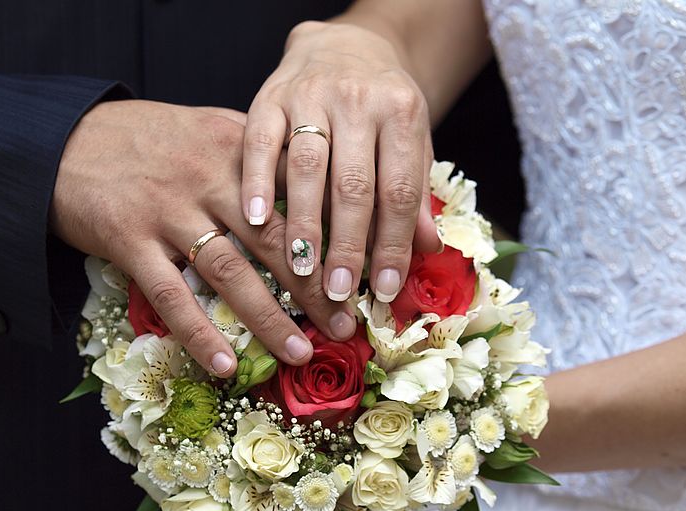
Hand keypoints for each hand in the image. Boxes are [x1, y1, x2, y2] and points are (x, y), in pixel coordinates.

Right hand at [50, 100, 357, 375]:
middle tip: (346, 321)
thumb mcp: (207, 128)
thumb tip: (313, 186)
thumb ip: (256, 155)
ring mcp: (167, 208)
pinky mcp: (128, 237)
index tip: (363, 269)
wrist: (63, 137)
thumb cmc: (145, 138)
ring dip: (268, 316)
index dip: (334, 233)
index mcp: (236, 145)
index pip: (298, 191)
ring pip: (229, 270)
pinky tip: (225, 364)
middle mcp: (207, 174)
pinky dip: (199, 332)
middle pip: (274, 237)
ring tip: (300, 351)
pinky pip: (170, 294)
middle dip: (315, 284)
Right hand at [241, 21, 440, 303]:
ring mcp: (310, 95)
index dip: (393, 243)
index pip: (399, 189)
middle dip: (348, 244)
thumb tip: (428, 249)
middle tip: (340, 291)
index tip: (387, 288)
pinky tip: (257, 219)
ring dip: (305, 224)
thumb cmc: (380, 105)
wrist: (343, 44)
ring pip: (307, 167)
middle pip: (353, 184)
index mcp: (401, 112)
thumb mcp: (409, 140)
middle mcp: (358, 100)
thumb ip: (414, 192)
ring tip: (303, 269)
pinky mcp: (270, 95)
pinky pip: (261, 142)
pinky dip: (258, 182)